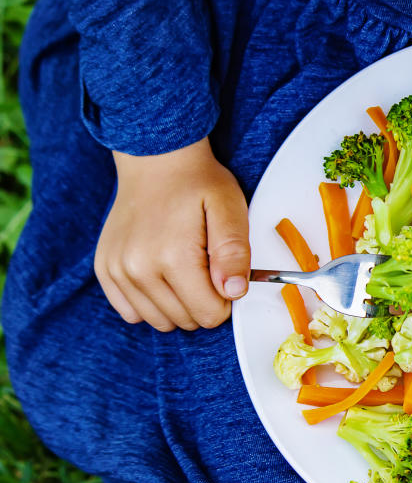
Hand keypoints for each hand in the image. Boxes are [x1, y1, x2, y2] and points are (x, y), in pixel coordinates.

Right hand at [94, 138, 249, 330]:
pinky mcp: (105, 270)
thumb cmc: (197, 184)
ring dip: (178, 304)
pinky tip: (162, 274)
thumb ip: (234, 253)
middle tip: (206, 265)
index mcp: (172, 257)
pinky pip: (132, 312)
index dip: (225, 298)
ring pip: (159, 321)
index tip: (224, 272)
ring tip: (184, 267)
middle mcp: (138, 269)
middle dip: (203, 302)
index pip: (209, 314)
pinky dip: (151, 302)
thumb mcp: (229, 209)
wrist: (156, 160)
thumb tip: (234, 292)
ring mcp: (117, 271)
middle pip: (185, 321)